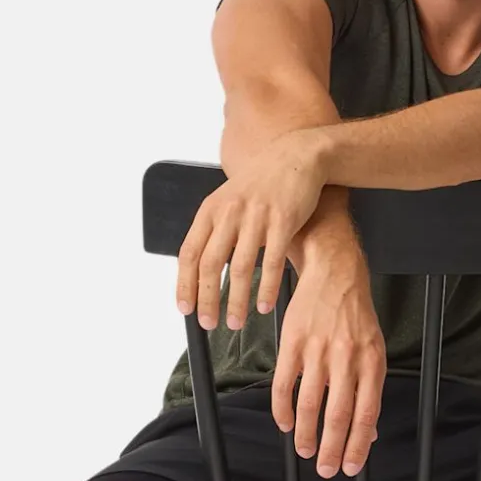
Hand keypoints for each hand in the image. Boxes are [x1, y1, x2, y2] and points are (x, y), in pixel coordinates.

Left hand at [175, 130, 325, 330]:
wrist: (296, 157)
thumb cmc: (262, 184)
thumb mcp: (228, 200)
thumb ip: (214, 230)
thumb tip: (199, 267)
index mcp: (211, 210)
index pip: (189, 253)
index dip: (184, 284)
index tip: (185, 308)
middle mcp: (229, 213)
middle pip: (210, 264)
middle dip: (207, 299)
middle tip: (208, 323)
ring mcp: (256, 217)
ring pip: (240, 268)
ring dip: (236, 301)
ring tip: (235, 321)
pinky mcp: (283, 221)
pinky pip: (272, 262)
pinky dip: (266, 289)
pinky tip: (263, 306)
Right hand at [272, 248, 385, 477]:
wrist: (335, 275)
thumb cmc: (357, 317)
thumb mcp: (374, 350)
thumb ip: (371, 390)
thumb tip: (368, 431)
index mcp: (372, 362)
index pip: (366, 414)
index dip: (358, 445)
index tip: (351, 467)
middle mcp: (347, 359)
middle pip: (337, 415)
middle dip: (332, 449)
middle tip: (326, 470)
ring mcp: (318, 351)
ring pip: (309, 404)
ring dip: (305, 434)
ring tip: (305, 451)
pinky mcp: (293, 343)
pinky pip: (284, 384)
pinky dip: (282, 409)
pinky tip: (284, 424)